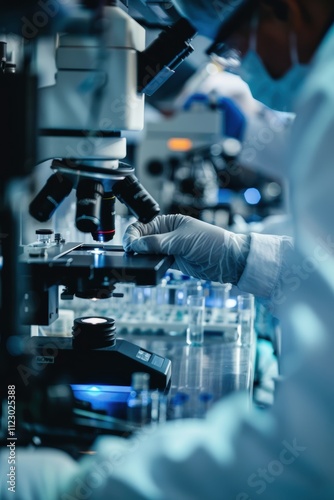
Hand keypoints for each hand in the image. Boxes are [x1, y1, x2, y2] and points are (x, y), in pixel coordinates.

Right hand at [123, 214, 249, 284]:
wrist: (229, 260)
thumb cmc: (212, 242)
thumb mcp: (182, 240)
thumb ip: (157, 243)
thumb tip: (136, 245)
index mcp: (169, 222)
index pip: (143, 226)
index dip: (133, 235)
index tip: (130, 245)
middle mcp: (167, 234)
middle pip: (143, 239)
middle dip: (135, 246)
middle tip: (131, 255)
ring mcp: (170, 249)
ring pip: (148, 252)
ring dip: (142, 257)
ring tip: (139, 262)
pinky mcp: (174, 263)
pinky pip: (157, 262)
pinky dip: (151, 265)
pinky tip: (149, 267)